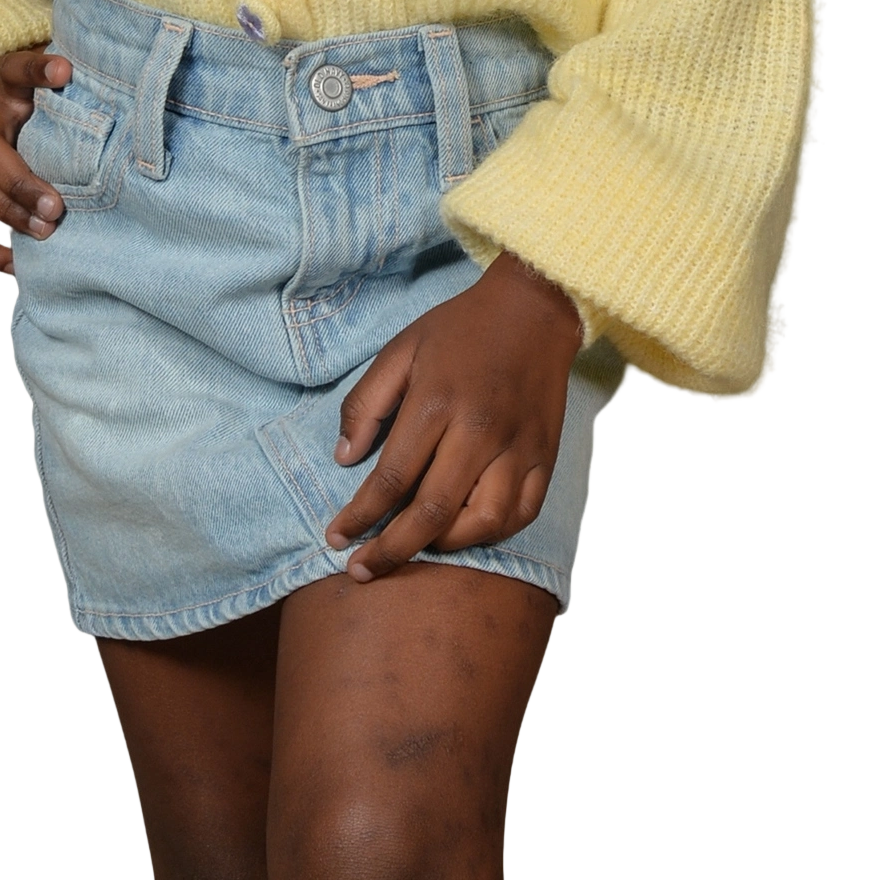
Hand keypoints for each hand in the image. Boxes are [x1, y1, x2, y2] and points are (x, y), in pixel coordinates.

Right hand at [0, 46, 71, 278]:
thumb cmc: (12, 91)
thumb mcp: (34, 73)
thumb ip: (61, 75)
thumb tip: (100, 75)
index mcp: (3, 84)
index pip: (18, 69)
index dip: (38, 70)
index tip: (63, 71)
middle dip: (19, 182)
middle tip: (56, 208)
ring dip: (7, 213)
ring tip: (45, 232)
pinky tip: (15, 264)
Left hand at [324, 252, 584, 581]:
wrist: (534, 309)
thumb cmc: (459, 328)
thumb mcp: (400, 349)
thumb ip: (367, 403)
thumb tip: (344, 458)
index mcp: (437, 403)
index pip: (391, 477)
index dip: (360, 516)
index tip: (336, 538)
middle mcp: (479, 432)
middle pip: (431, 512)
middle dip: (391, 549)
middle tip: (360, 570)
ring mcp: (518, 448)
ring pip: (481, 523)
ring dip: (442, 545)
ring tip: (416, 545)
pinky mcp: (545, 456)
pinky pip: (521, 514)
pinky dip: (491, 533)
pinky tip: (464, 532)